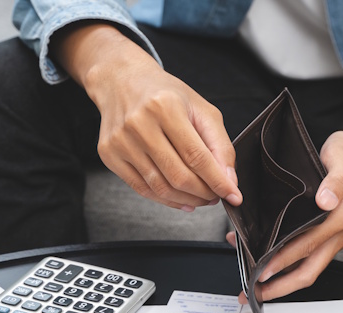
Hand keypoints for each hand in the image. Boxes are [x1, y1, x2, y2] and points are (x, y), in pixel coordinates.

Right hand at [54, 24, 240, 209]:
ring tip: (202, 198)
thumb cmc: (165, 95)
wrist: (122, 82)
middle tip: (217, 196)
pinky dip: (166, 200)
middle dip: (204, 193)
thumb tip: (229, 181)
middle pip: (178, 175)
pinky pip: (142, 189)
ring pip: (161, 187)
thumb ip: (220, 145)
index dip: (218, 181)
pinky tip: (182, 200)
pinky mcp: (109, 154)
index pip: (196, 156)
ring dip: (187, 200)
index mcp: (165, 106)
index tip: (233, 196)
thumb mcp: (201, 110)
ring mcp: (120, 141)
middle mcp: (139, 123)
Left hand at [223, 98, 342, 302]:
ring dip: (282, 279)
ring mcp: (336, 237)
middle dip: (281, 286)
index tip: (262, 270)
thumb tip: (325, 200)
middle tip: (253, 292)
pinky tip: (267, 258)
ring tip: (255, 282)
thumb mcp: (342, 156)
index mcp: (341, 217)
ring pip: (308, 268)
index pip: (307, 247)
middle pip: (309, 271)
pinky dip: (287, 263)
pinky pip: (309, 256)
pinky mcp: (331, 235)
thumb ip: (335, 180)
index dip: (284, 261)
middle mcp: (340, 233)